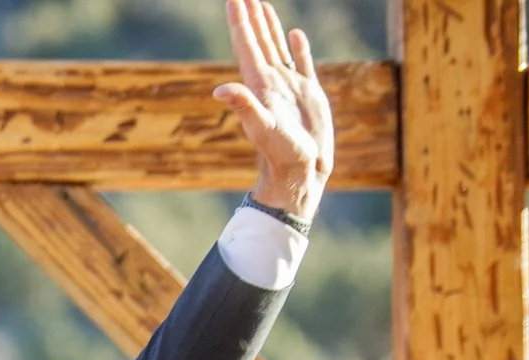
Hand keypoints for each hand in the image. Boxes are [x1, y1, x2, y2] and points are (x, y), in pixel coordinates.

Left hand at [215, 0, 332, 221]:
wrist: (301, 174)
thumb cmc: (281, 155)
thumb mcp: (262, 127)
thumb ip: (244, 105)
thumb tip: (219, 89)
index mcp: (259, 86)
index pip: (246, 46)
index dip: (239, 22)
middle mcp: (272, 83)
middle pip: (258, 42)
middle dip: (250, 17)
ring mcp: (290, 87)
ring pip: (276, 48)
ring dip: (268, 27)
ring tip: (261, 5)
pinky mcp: (309, 95)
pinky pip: (302, 63)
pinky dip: (297, 47)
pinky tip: (293, 34)